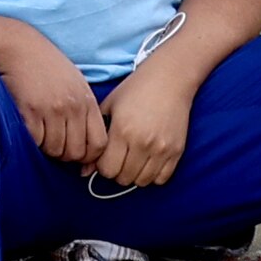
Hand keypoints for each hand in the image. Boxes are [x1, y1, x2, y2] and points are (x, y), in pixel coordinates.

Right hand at [0, 27, 105, 167]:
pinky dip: (31, 140)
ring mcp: (52, 109)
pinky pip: (35, 141)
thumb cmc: (45, 66)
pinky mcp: (30, 111)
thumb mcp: (75, 82)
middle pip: (75, 152)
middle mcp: (72, 107)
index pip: (98, 143)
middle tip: (54, 145)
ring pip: (54, 150)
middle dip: (65, 155)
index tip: (76, 154)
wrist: (18, 46)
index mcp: (87, 101)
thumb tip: (86, 145)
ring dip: (46, 147)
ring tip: (40, 133)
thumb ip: (83, 110)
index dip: (88, 155)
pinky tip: (28, 127)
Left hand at [93, 58, 196, 191]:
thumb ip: (95, 138)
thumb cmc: (135, 89)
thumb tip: (83, 172)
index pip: (106, 169)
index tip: (104, 157)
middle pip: (123, 178)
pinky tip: (148, 161)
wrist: (170, 79)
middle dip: (116, 172)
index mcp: (122, 130)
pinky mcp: (177, 151)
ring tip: (132, 160)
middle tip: (118, 158)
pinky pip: (161, 179)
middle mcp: (142, 142)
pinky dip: (152, 175)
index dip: (101, 167)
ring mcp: (161, 149)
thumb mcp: (109, 107)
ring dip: (134, 175)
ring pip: (141, 182)